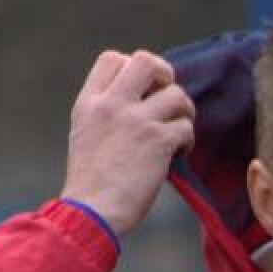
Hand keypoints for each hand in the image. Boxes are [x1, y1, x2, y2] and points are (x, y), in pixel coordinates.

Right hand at [61, 49, 195, 236]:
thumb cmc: (90, 185)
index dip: (133, 68)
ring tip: (178, 132)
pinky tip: (180, 153)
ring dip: (184, 111)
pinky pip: (185, 126)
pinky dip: (188, 139)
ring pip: (176, 94)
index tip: (141, 92)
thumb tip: (140, 103)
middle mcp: (112, 105)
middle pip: (146, 61)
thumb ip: (105, 114)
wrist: (92, 212)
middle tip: (168, 99)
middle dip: (165, 76)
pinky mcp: (158, 141)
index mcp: (90, 103)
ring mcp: (136, 121)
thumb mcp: (85, 136)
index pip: (113, 59)